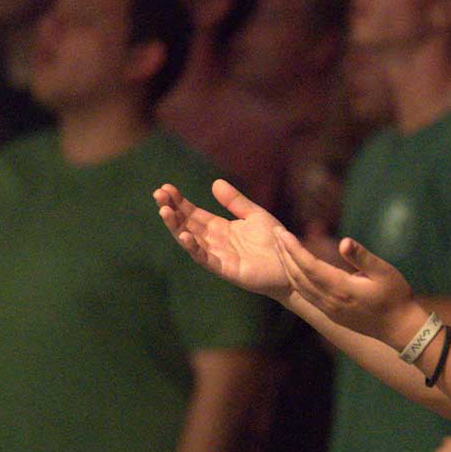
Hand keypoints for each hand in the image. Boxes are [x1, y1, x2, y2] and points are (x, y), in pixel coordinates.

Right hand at [155, 180, 293, 298]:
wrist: (291, 264)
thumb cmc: (274, 241)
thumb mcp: (254, 215)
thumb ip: (235, 201)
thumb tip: (215, 182)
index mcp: (220, 228)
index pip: (193, 214)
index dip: (179, 202)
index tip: (166, 188)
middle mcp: (215, 241)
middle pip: (187, 225)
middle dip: (172, 210)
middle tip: (158, 195)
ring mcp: (218, 255)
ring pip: (191, 241)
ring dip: (176, 227)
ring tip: (165, 211)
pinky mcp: (226, 268)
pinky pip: (206, 258)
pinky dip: (194, 248)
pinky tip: (184, 236)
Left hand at [273, 228, 420, 347]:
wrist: (399, 328)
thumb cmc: (396, 296)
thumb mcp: (385, 272)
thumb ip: (363, 257)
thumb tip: (344, 242)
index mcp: (341, 288)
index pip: (309, 266)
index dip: (293, 249)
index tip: (282, 232)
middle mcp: (329, 301)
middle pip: (298, 275)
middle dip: (285, 254)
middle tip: (276, 233)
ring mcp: (328, 310)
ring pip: (299, 286)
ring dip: (287, 266)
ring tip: (281, 248)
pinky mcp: (330, 314)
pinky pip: (305, 295)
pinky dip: (295, 279)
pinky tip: (293, 269)